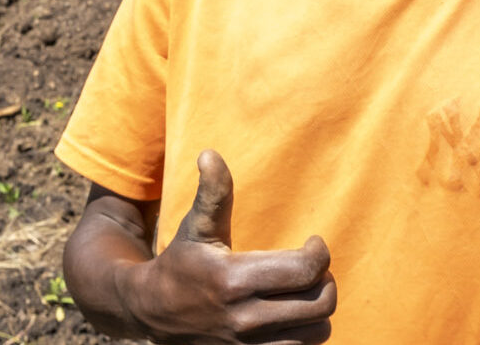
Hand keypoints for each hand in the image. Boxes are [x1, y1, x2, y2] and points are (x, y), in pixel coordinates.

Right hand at [121, 150, 336, 344]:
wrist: (154, 313)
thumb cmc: (181, 262)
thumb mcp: (195, 227)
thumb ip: (212, 193)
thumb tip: (210, 153)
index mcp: (234, 279)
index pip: (305, 270)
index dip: (320, 252)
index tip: (313, 242)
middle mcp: (245, 317)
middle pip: (319, 302)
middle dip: (325, 279)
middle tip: (312, 267)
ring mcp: (250, 344)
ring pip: (318, 330)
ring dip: (319, 308)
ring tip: (305, 290)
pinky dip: (308, 331)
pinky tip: (295, 313)